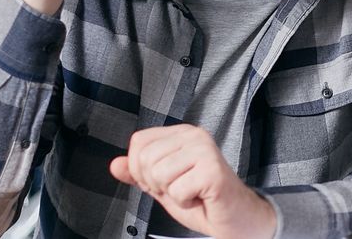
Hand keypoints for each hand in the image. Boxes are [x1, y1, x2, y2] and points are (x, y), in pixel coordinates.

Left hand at [109, 124, 275, 238]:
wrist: (235, 217)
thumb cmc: (203, 200)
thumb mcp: (163, 186)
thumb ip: (138, 174)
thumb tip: (115, 165)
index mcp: (181, 133)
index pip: (139, 142)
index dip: (141, 170)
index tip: (165, 180)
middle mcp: (194, 135)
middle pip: (145, 158)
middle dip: (156, 184)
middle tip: (180, 188)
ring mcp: (205, 150)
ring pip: (159, 174)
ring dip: (172, 193)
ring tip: (191, 192)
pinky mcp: (212, 170)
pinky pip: (177, 190)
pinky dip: (185, 202)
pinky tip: (200, 198)